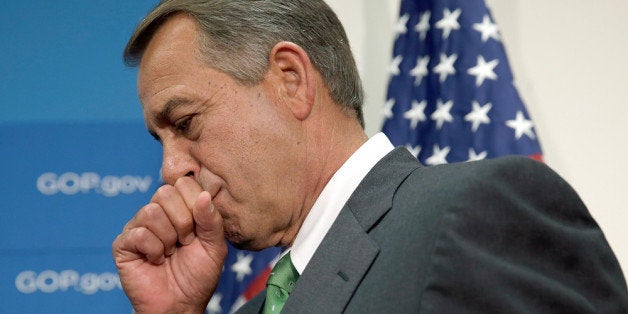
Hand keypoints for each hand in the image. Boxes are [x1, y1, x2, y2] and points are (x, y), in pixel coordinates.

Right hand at [112, 177, 227, 312]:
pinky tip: (156, 260)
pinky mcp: (123, 243)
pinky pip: (138, 233)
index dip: (195, 205)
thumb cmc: (199, 275)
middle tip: (184, 242)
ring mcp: (138, 226)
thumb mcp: (215, 246)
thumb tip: (205, 195)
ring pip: (151, 211)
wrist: (182, 304)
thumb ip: (213, 220)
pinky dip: (154, 250)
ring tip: (170, 252)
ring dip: (168, 238)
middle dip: (183, 222)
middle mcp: (158, 212)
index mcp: (180, 206)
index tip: (198, 230)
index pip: (184, 183)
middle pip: (165, 192)